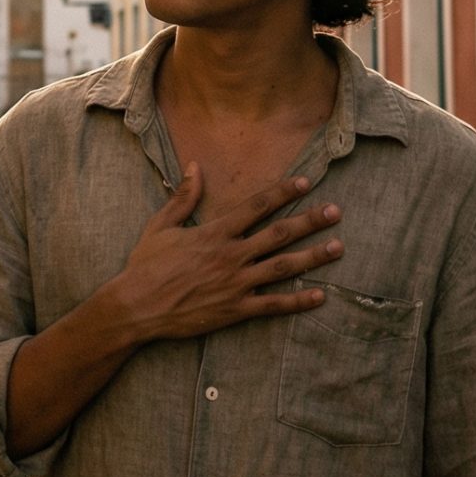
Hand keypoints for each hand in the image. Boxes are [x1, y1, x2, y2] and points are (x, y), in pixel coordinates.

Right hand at [105, 164, 343, 343]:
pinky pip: (273, 305)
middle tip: (336, 212)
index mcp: (214, 233)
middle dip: (310, 221)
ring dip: (313, 257)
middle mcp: (230, 255)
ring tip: (338, 247)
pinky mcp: (236, 310)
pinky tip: (320, 296)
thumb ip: (184, 197)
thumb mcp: (161, 226)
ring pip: (283, 267)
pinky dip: (298, 301)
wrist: (137, 307)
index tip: (305, 182)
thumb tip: (195, 166)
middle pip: (279, 234)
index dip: (282, 192)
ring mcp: (236, 284)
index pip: (256, 206)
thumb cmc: (145, 266)